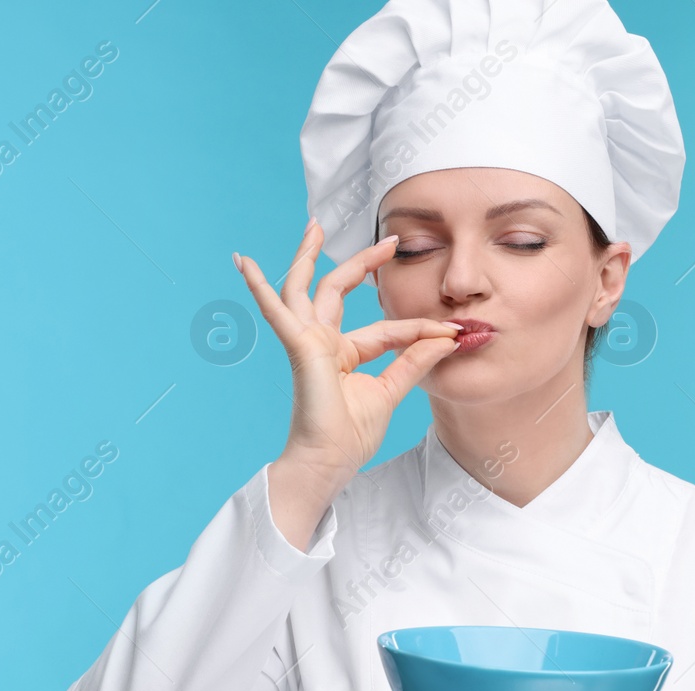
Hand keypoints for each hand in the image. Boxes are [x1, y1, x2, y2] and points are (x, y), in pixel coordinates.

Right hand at [233, 219, 462, 493]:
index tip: (450, 331)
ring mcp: (307, 341)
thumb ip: (414, 361)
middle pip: (339, 291)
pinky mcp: (297, 346)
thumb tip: (448, 338)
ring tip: (314, 226)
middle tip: (389, 240)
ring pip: (304, 288)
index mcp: (345, 355)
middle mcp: (323, 342)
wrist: (329, 461)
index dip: (418, 329)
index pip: (385, 328)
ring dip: (308, 256)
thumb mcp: (391, 391)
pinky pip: (276, 309)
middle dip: (362, 262)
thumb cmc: (350, 436)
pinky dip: (259, 286)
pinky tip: (243, 262)